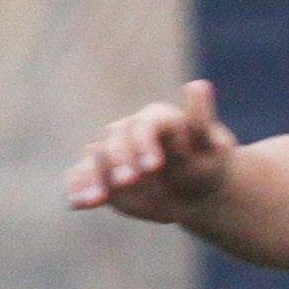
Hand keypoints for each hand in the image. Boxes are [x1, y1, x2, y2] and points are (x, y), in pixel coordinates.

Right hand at [66, 80, 238, 223]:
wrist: (195, 192)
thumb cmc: (206, 164)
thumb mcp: (212, 146)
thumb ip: (200, 119)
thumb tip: (199, 84)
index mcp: (157, 119)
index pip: (144, 126)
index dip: (145, 144)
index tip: (155, 166)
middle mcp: (129, 131)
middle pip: (115, 141)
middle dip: (120, 160)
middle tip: (129, 181)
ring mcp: (113, 153)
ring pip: (95, 159)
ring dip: (93, 177)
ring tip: (95, 198)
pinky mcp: (102, 174)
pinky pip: (83, 177)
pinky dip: (78, 188)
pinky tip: (77, 204)